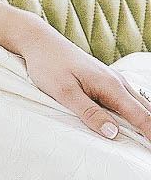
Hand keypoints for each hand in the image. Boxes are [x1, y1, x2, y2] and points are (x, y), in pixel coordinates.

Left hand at [19, 23, 150, 143]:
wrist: (39, 41)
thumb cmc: (48, 64)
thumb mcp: (64, 92)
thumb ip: (89, 112)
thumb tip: (113, 133)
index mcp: (110, 86)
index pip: (140, 115)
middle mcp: (116, 82)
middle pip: (145, 110)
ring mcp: (112, 80)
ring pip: (138, 104)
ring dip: (145, 121)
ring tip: (148, 138)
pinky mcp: (104, 80)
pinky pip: (127, 99)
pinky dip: (136, 112)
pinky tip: (135, 123)